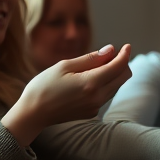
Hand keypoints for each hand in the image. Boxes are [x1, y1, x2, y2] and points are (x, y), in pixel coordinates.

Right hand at [2, 45, 132, 146]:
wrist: (33, 113)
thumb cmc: (44, 86)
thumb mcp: (64, 66)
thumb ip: (91, 58)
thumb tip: (111, 50)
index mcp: (91, 83)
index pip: (118, 67)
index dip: (124, 54)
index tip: (127, 46)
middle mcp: (98, 97)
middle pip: (123, 77)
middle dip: (122, 64)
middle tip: (112, 55)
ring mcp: (96, 107)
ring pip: (116, 86)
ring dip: (114, 74)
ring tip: (98, 66)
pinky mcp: (92, 112)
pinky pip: (106, 95)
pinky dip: (106, 84)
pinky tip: (91, 79)